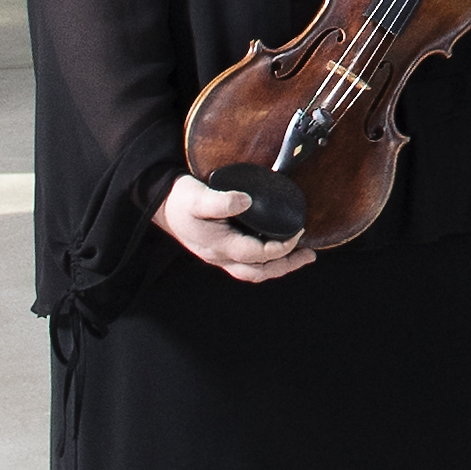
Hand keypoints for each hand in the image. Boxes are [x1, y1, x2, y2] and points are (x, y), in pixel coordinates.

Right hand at [154, 176, 316, 283]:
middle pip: (257, 272)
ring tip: (301, 257)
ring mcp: (218, 257)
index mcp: (218, 245)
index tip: (299, 231)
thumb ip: (221, 201)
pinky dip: (265, 263)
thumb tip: (246, 201)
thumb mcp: (198, 197)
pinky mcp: (219, 252)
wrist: (160, 204)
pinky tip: (276, 253)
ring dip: (277, 268)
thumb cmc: (180, 200)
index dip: (281, 247)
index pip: (256, 254)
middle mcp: (219, 256)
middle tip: (310, 256)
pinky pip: (246, 266)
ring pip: (252, 272)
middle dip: (286, 266)